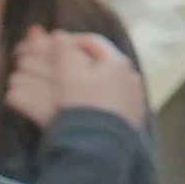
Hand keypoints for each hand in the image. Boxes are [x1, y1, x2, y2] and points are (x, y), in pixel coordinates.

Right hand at [7, 24, 149, 131]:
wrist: (100, 149)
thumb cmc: (82, 107)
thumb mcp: (67, 75)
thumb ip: (61, 51)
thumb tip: (57, 34)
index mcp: (116, 62)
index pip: (92, 42)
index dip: (69, 41)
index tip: (51, 48)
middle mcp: (130, 76)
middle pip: (101, 62)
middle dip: (78, 62)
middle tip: (58, 68)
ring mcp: (133, 99)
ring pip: (108, 82)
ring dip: (89, 81)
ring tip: (70, 89)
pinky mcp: (132, 119)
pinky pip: (113, 101)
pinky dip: (98, 99)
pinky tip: (86, 108)